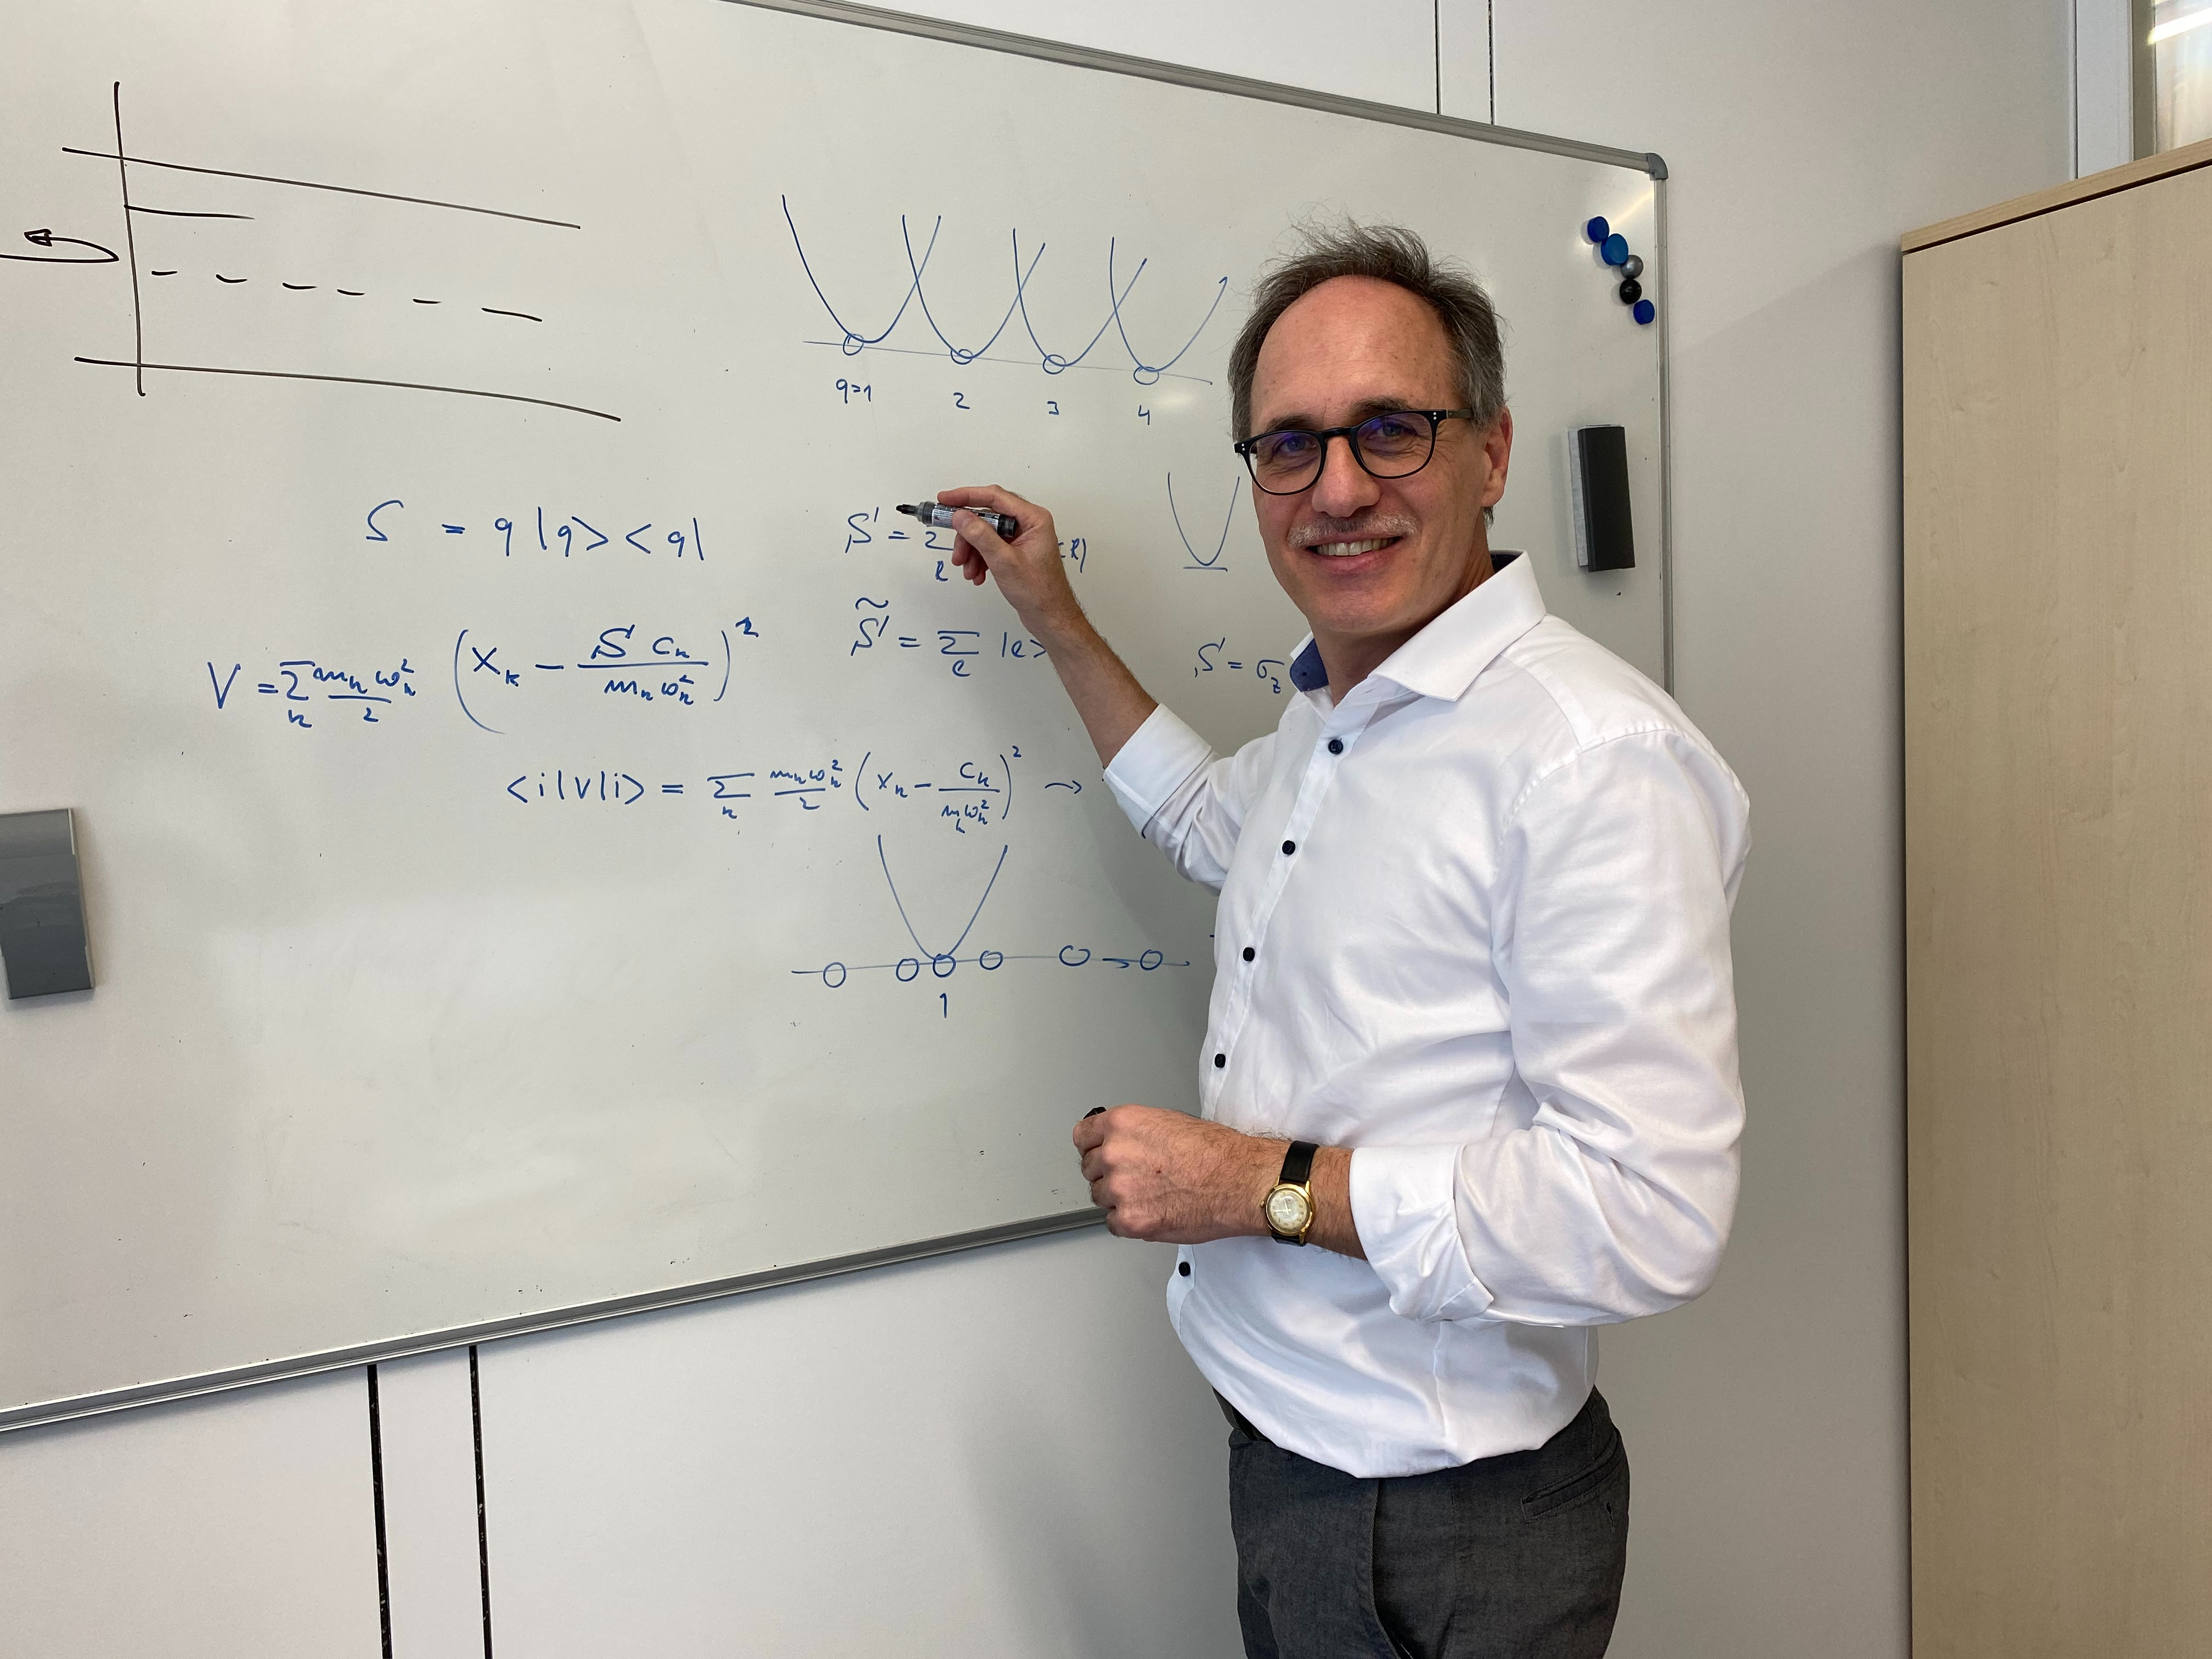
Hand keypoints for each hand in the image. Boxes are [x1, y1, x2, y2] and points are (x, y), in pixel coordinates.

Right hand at [934, 484, 1082, 640]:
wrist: (1050, 617)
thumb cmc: (1039, 592)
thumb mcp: (1004, 562)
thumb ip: (981, 536)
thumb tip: (960, 516)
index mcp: (1033, 518)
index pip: (994, 497)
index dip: (966, 496)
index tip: (944, 499)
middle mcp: (1028, 523)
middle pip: (987, 516)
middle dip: (968, 535)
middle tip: (956, 552)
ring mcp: (1021, 537)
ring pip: (985, 533)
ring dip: (972, 551)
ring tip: (968, 571)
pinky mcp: (1015, 550)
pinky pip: (990, 546)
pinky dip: (979, 559)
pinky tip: (977, 575)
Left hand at [1073, 1105, 1278, 1242]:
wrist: (1238, 1181)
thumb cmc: (1215, 1152)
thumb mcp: (1168, 1121)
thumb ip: (1135, 1133)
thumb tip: (1124, 1143)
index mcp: (1121, 1124)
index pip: (1082, 1136)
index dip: (1094, 1146)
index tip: (1098, 1152)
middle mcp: (1114, 1154)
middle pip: (1089, 1169)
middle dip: (1109, 1173)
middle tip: (1136, 1178)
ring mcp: (1119, 1189)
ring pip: (1100, 1197)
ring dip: (1118, 1199)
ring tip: (1150, 1195)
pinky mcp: (1129, 1221)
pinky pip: (1113, 1224)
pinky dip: (1129, 1222)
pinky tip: (1152, 1212)